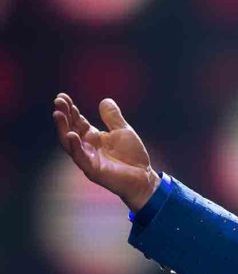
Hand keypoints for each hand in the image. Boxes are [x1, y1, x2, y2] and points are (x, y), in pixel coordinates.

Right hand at [51, 93, 159, 211]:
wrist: (144, 177)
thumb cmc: (133, 155)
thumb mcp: (123, 131)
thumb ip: (112, 117)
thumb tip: (105, 100)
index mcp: (93, 136)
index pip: (77, 121)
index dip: (70, 109)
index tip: (63, 96)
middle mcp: (87, 146)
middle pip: (70, 128)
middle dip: (64, 115)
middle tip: (58, 101)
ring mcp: (88, 158)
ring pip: (70, 142)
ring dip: (63, 128)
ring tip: (58, 114)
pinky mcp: (93, 170)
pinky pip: (80, 158)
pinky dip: (75, 146)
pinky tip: (71, 135)